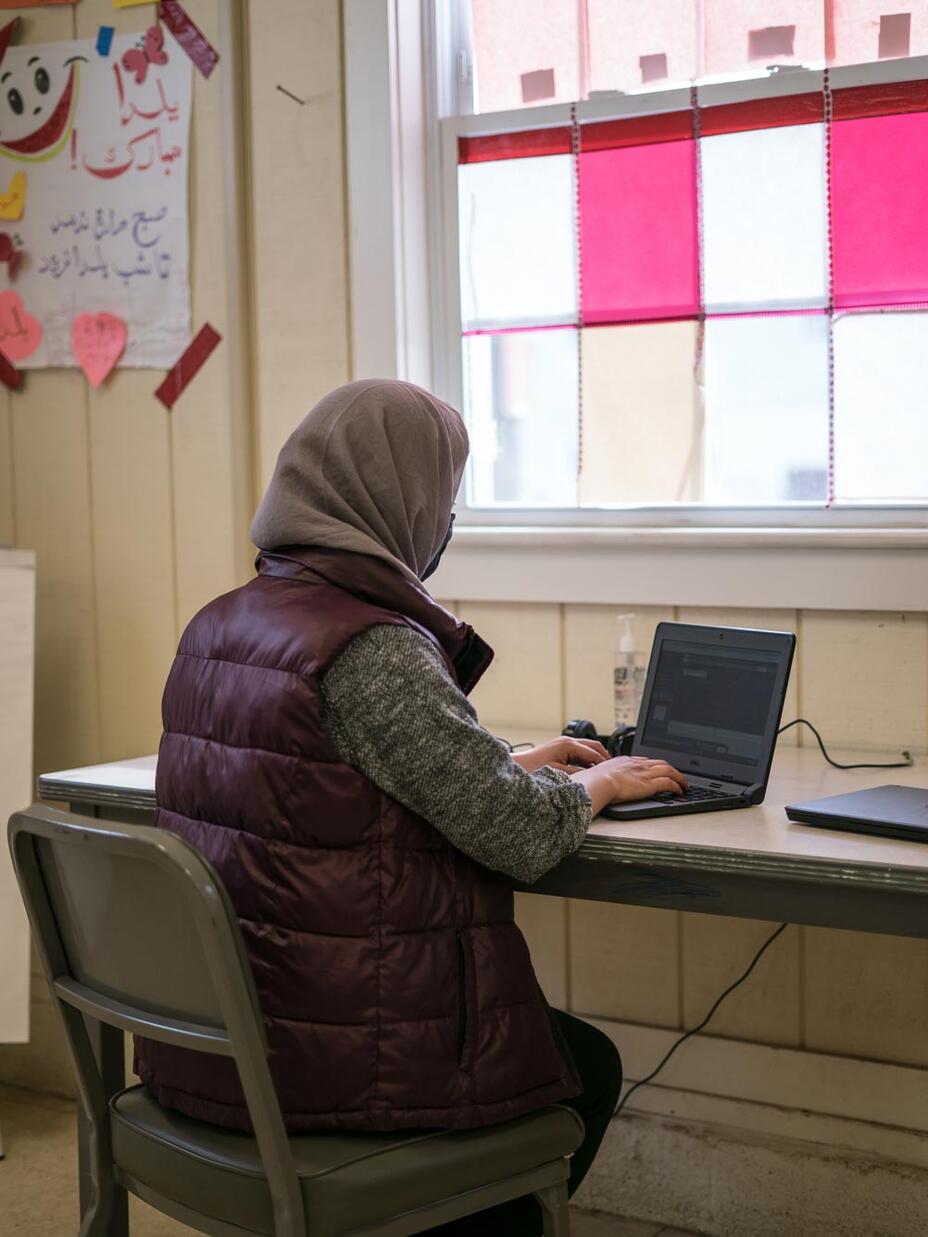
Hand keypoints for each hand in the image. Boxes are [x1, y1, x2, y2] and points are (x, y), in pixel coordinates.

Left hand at [512, 736, 608, 774]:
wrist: (519, 766)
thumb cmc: (534, 769)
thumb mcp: (559, 774)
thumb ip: (577, 774)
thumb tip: (591, 775)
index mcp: (568, 745)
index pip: (593, 753)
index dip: (604, 764)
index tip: (613, 772)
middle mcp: (568, 741)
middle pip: (594, 746)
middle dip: (604, 757)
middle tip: (614, 769)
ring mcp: (564, 743)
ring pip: (588, 748)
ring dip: (596, 758)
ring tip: (604, 770)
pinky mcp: (561, 747)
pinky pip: (580, 751)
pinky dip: (587, 759)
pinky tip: (590, 770)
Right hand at [569, 756, 687, 816]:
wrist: (599, 782)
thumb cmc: (595, 780)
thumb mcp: (599, 773)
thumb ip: (603, 775)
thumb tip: (598, 779)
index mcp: (626, 761)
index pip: (645, 760)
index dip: (654, 765)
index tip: (658, 769)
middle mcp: (638, 765)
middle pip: (661, 763)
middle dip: (671, 769)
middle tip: (676, 775)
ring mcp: (645, 773)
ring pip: (669, 771)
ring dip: (679, 777)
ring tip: (684, 784)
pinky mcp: (650, 784)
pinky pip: (669, 783)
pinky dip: (677, 786)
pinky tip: (679, 791)